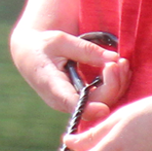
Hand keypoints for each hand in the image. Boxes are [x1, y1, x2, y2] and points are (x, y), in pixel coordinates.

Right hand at [9, 25, 126, 124]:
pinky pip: (103, 99)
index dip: (88, 110)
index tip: (103, 108)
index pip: (71, 104)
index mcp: (52, 85)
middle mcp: (62, 100)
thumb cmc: (43, 46)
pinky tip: (120, 69)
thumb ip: (87, 50)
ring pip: (103, 102)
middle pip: (95, 103)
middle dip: (113, 84)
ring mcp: (73, 103)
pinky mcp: (81, 100)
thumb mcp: (61, 41)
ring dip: (118, 84)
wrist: (30, 55)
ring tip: (122, 62)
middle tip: (119, 61)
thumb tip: (114, 58)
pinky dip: (115, 85)